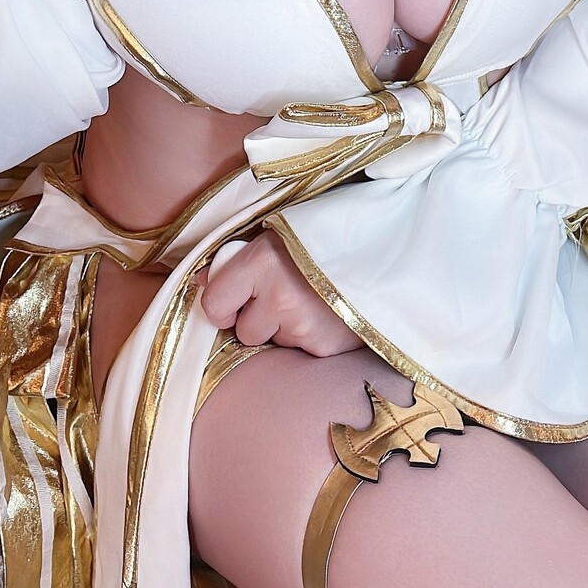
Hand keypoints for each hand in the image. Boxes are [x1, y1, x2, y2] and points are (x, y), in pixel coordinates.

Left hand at [200, 230, 363, 356]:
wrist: (386, 250)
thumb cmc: (324, 238)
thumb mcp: (278, 235)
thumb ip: (238, 258)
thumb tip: (201, 282)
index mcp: (261, 261)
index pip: (214, 304)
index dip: (221, 304)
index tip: (234, 299)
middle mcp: (278, 296)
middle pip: (244, 331)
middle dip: (258, 319)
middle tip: (284, 294)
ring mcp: (303, 325)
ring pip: (274, 342)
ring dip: (285, 328)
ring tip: (311, 301)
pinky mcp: (324, 348)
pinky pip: (301, 352)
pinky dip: (309, 338)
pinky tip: (327, 315)